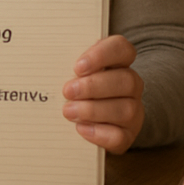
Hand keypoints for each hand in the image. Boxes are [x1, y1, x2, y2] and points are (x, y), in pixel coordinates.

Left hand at [62, 35, 143, 152]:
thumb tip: (49, 63)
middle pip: (126, 80)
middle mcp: (131, 85)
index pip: (122, 48)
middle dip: (94, 86)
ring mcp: (133, 111)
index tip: (77, 66)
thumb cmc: (78, 89)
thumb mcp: (75, 72)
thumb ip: (69, 65)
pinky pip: (119, 136)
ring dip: (93, 110)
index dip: (102, 55)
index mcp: (119, 62)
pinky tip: (80, 128)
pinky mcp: (127, 135)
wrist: (87, 121)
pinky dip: (98, 132)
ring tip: (68, 111)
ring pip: (126, 109)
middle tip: (68, 91)